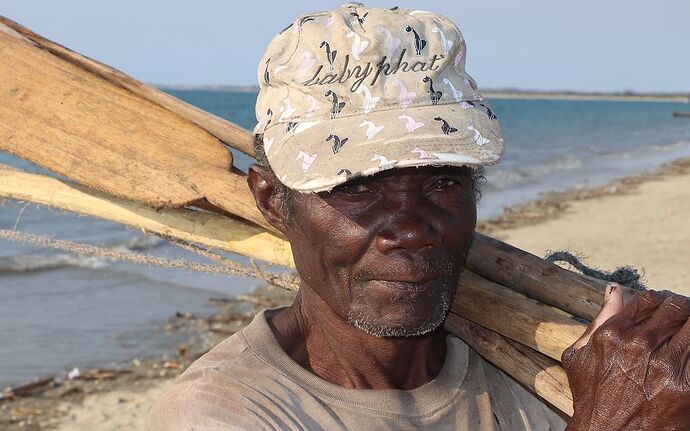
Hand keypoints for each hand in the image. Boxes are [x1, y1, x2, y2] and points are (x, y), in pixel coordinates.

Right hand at [562, 285, 689, 430]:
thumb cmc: (591, 397)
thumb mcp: (578, 356)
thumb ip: (599, 320)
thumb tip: (614, 290)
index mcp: (612, 334)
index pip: (648, 299)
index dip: (661, 299)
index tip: (666, 306)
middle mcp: (638, 344)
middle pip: (676, 308)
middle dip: (683, 309)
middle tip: (685, 316)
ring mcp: (663, 365)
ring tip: (688, 332)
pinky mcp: (684, 385)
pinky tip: (688, 350)